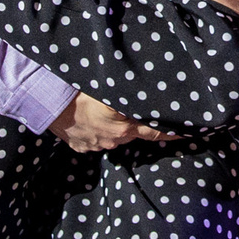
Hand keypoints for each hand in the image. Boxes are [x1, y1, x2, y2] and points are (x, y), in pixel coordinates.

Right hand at [53, 92, 172, 152]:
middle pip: (133, 132)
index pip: (156, 133)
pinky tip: (90, 118)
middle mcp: (113, 141)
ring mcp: (96, 146)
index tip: (188, 133)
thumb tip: (154, 96)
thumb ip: (134, 96)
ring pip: (114, 136)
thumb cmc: (82, 93)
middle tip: (134, 109)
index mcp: (124, 128)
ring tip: (104, 111)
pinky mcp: (81, 147)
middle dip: (137, 123)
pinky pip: (95, 139)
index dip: (172, 133)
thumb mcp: (112, 92)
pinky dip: (97, 130)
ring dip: (115, 126)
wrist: (50, 104)